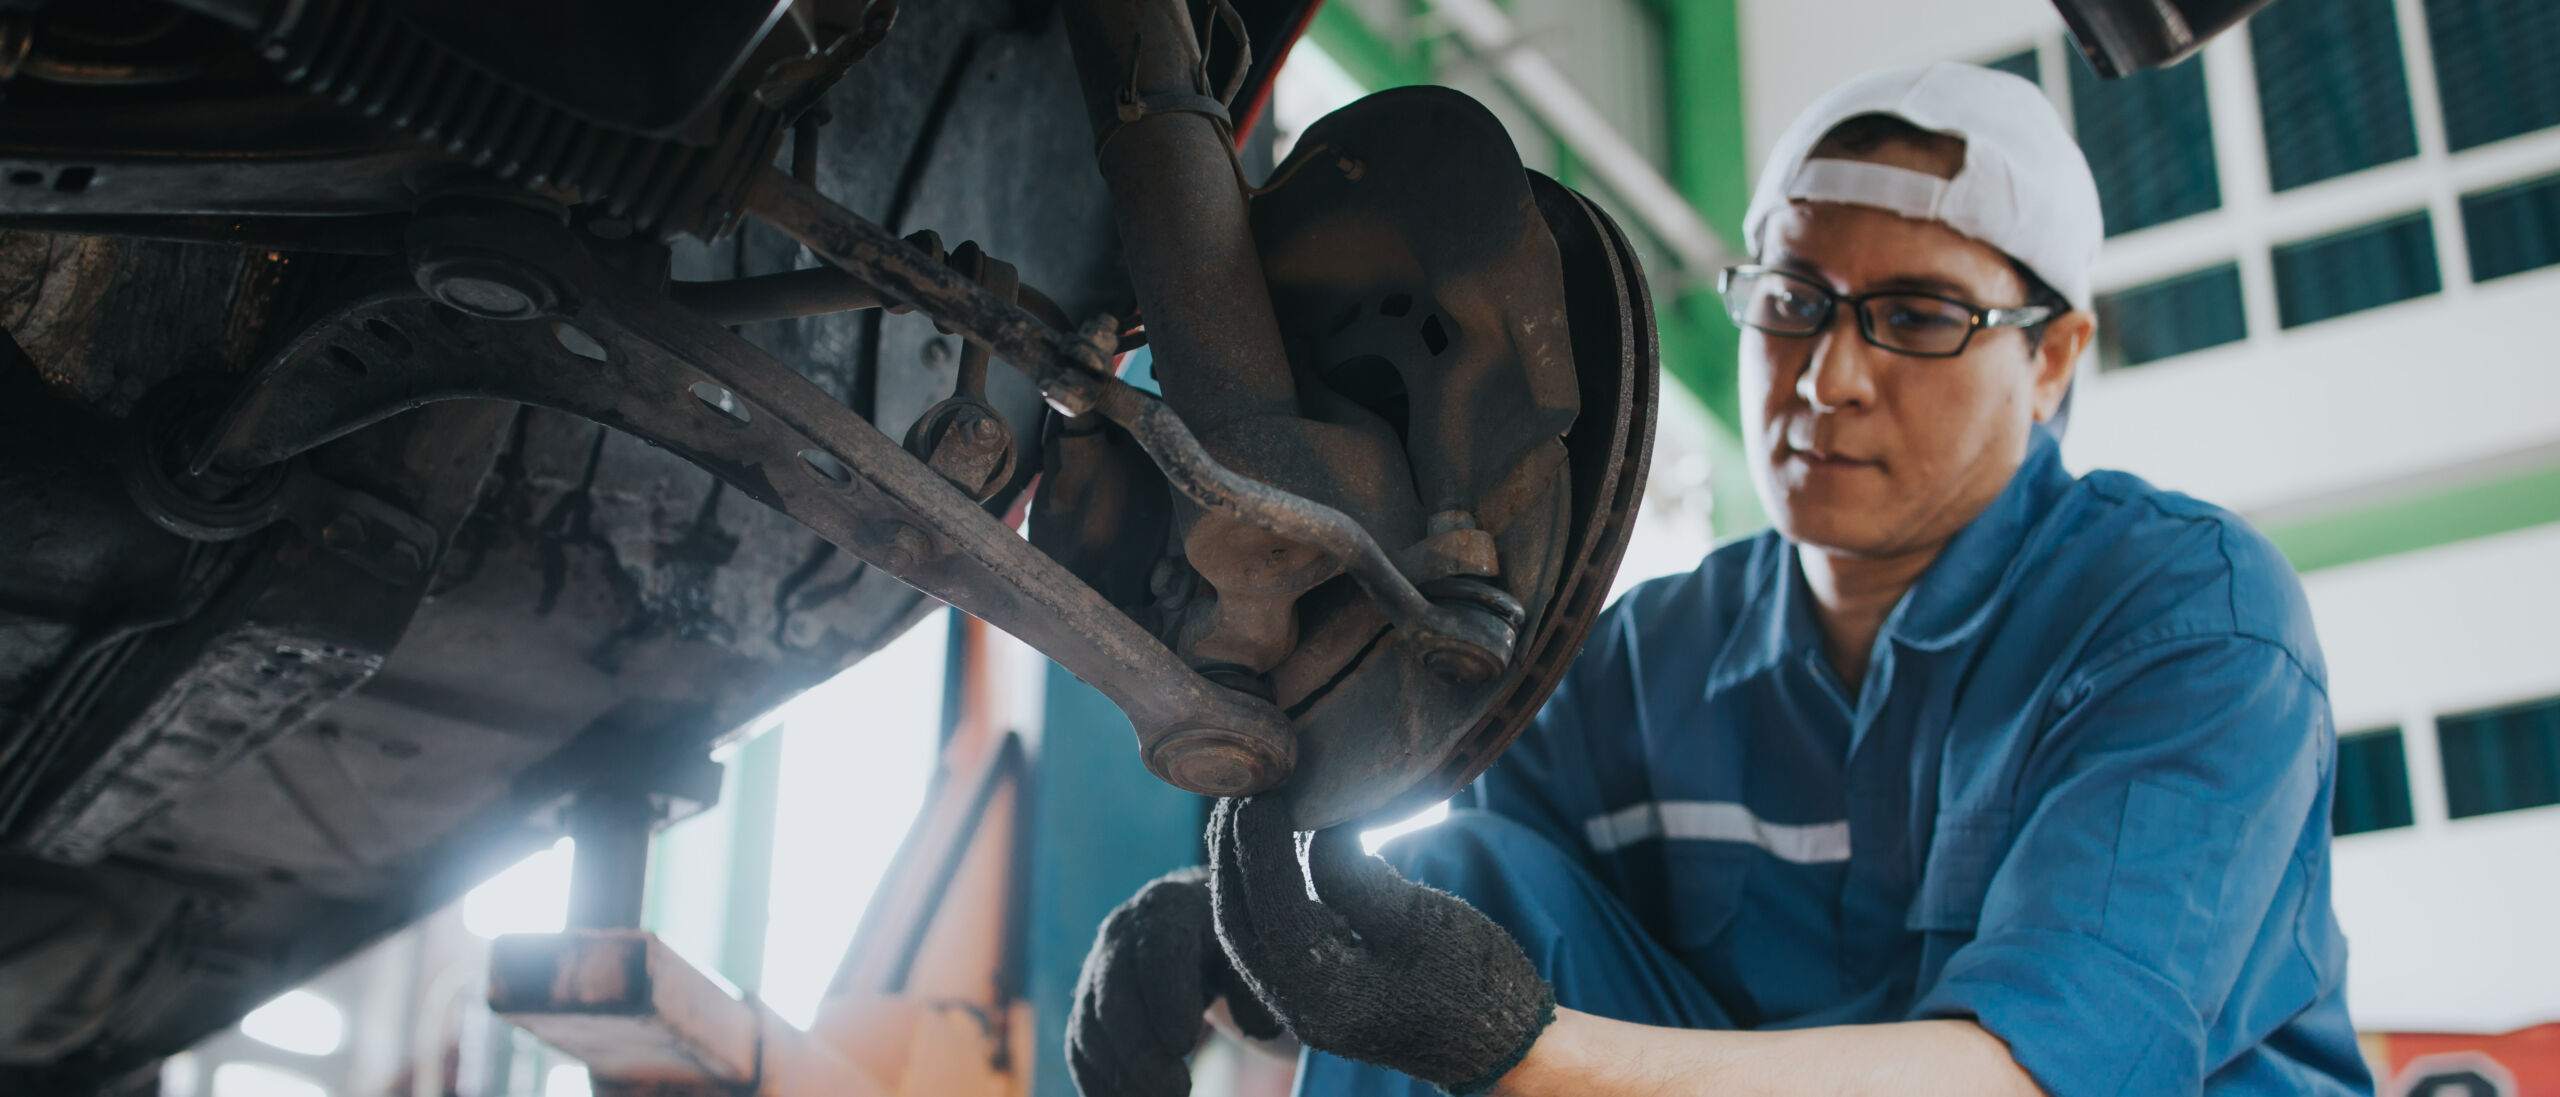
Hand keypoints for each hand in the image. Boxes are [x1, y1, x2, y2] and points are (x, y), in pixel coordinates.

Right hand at [1067, 866, 1283, 1096]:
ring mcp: (1096, 971)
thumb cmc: (1228, 942)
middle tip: (1178, 1092)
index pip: (1158, 952)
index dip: (1167, 998)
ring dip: (1120, 1076)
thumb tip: (1259, 1029)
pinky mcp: (1087, 1005)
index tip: (1186, 1043)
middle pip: (1114, 997)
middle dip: (1140, 1052)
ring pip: (1090, 1027)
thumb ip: (1256, 987)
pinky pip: (1079, 1048)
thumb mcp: (1249, 953)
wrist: (1191, 925)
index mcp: (1167, 910)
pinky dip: (1099, 1084)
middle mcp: (1121, 936)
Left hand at [1208, 796, 1554, 1094]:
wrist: (1503, 1044)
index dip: (1258, 842)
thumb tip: (1312, 828)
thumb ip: (1354, 876)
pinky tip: (1279, 850)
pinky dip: (1265, 891)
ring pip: (1248, 929)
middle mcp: (1298, 1006)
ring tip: (1251, 810)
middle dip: (1233, 852)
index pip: (1269, 906)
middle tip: (1243, 789)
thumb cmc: (1474, 982)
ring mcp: (1303, 1005)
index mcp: (1323, 993)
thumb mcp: (1420, 919)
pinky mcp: (1316, 993)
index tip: (1261, 787)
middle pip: (1239, 919)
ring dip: (1242, 871)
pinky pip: (1271, 936)